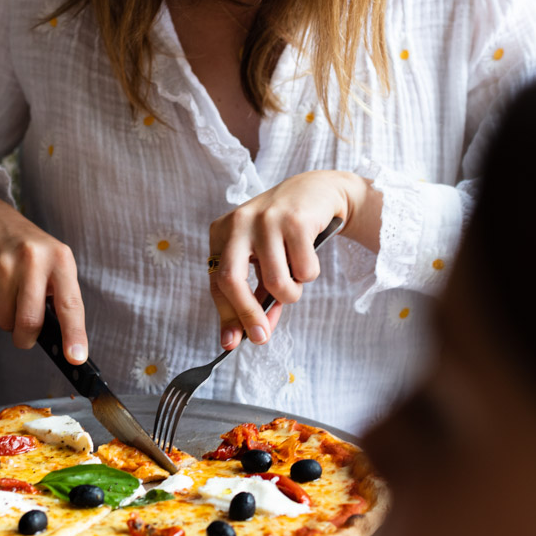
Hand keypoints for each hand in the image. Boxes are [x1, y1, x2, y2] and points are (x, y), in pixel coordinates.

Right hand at [0, 191, 87, 363]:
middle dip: (27, 338)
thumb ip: (61, 296)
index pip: (70, 304)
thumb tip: (64, 342)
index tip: (76, 358)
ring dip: (8, 321)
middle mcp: (33, 260)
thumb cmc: (29, 250)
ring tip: (10, 295)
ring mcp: (3, 265)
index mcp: (60, 259)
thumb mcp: (54, 262)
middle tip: (26, 336)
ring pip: (6, 321)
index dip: (74, 334)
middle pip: (30, 321)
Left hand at [208, 170, 381, 349]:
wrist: (317, 192)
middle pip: (232, 280)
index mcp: (221, 233)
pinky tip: (308, 254)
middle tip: (261, 337)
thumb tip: (255, 334)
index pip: (217, 282)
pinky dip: (309, 274)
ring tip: (296, 277)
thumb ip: (257, 295)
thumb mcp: (262, 259)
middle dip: (248, 315)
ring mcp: (266, 219)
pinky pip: (304, 270)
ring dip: (291, 293)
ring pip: (276, 282)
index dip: (226, 316)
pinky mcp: (295, 220)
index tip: (231, 343)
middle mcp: (239, 223)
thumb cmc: (284, 233)